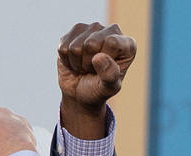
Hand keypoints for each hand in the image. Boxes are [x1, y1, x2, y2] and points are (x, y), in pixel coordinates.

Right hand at [57, 22, 135, 138]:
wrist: (81, 93)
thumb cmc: (99, 89)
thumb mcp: (108, 89)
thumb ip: (110, 75)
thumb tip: (99, 57)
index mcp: (127, 44)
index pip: (112, 42)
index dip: (103, 60)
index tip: (105, 70)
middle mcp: (112, 31)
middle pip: (90, 44)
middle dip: (88, 63)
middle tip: (93, 70)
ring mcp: (93, 28)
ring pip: (75, 47)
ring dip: (77, 62)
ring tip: (85, 66)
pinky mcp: (76, 31)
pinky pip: (63, 47)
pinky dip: (67, 60)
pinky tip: (76, 61)